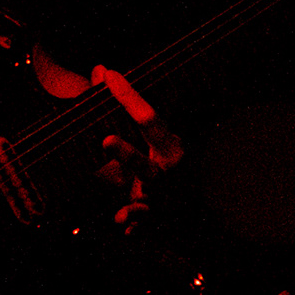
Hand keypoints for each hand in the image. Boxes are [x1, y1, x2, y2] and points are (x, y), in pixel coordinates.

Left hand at [92, 67, 183, 233]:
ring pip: (144, 197)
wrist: (194, 204)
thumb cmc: (165, 161)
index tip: (111, 76)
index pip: (148, 119)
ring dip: (133, 200)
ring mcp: (161, 195)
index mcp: (167, 145)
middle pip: (146, 162)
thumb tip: (101, 70)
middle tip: (106, 140)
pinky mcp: (154, 216)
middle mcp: (166, 169)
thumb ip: (121, 104)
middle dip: (126, 154)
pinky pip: (143, 221)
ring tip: (118, 205)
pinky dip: (133, 222)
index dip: (129, 97)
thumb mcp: (149, 134)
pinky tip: (120, 223)